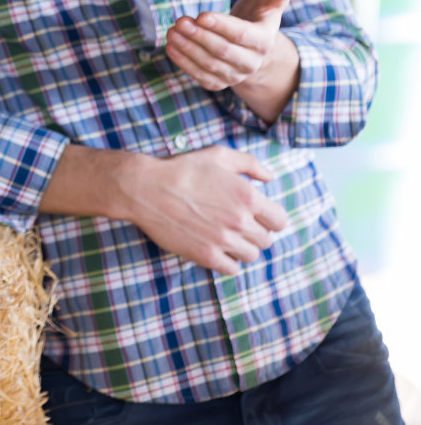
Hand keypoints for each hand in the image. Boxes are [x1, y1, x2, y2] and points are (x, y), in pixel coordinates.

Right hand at [121, 146, 287, 274]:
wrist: (145, 187)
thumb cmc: (181, 169)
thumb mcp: (217, 155)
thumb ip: (250, 163)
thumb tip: (270, 177)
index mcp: (248, 196)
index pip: (279, 221)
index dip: (269, 219)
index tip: (256, 217)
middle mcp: (240, 220)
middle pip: (266, 240)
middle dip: (254, 233)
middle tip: (236, 226)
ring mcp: (223, 240)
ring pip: (251, 256)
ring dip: (241, 248)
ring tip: (225, 237)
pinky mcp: (206, 255)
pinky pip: (232, 269)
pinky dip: (227, 261)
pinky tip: (216, 248)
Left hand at [165, 0, 295, 91]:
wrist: (251, 46)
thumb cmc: (258, 16)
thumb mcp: (270, 0)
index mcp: (264, 41)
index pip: (241, 35)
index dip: (221, 26)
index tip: (201, 15)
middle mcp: (251, 62)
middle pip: (223, 51)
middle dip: (200, 36)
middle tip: (180, 21)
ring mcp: (235, 75)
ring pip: (209, 64)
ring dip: (188, 49)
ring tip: (171, 32)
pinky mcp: (218, 82)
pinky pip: (200, 76)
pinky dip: (183, 62)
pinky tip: (170, 47)